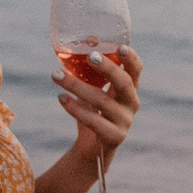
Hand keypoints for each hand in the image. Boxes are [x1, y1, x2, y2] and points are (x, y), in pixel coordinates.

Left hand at [54, 47, 142, 168]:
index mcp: (129, 89)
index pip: (136, 70)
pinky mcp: (114, 137)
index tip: (120, 46)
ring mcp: (125, 121)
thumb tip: (78, 44)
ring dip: (76, 86)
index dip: (131, 58)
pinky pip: (93, 121)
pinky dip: (75, 108)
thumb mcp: (93, 90)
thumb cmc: (93, 111)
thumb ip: (89, 71)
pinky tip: (61, 98)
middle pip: (124, 83)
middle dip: (108, 67)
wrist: (92, 148)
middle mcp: (131, 104)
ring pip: (102, 101)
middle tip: (90, 55)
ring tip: (56, 75)